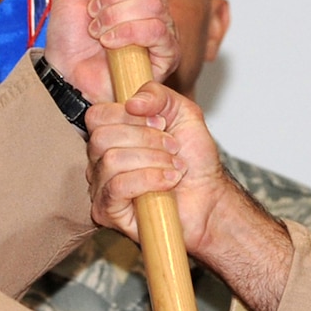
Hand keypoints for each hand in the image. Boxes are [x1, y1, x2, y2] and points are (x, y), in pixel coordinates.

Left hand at [43, 0, 178, 99]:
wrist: (64, 73)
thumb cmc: (69, 36)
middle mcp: (154, 7)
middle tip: (94, 15)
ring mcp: (163, 31)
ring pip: (153, 6)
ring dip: (116, 17)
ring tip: (99, 32)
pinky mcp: (166, 55)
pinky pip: (157, 31)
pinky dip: (127, 33)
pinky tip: (110, 43)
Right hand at [88, 83, 294, 310]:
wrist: (212, 206)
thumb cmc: (200, 165)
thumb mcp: (186, 117)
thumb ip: (160, 96)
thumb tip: (134, 97)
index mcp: (115, 134)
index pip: (99, 111)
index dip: (130, 114)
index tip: (158, 124)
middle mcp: (102, 160)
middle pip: (100, 132)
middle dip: (146, 138)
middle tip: (173, 152)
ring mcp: (102, 188)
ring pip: (108, 157)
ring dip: (151, 159)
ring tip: (174, 170)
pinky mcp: (108, 214)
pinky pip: (114, 187)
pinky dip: (147, 179)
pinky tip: (168, 183)